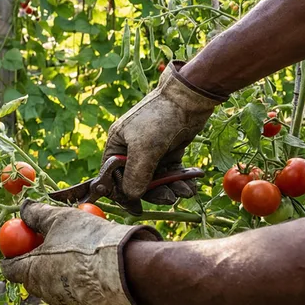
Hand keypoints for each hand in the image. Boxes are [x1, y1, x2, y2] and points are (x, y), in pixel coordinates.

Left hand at [0, 200, 164, 304]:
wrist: (126, 267)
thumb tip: (24, 207)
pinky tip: (90, 267)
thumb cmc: (87, 240)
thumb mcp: (60, 218)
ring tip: (73, 253)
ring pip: (52, 285)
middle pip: (31, 276)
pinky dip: (76, 282)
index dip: (12, 254)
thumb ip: (37, 214)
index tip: (20, 244)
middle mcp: (43, 291)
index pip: (9, 268)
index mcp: (31, 271)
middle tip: (49, 244)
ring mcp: (64, 303)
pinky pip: (73, 294)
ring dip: (56, 272)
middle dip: (36, 261)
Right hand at [103, 62, 223, 212]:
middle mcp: (132, 151)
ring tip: (185, 191)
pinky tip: (190, 186)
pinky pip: (171, 173)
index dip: (124, 193)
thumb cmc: (159, 118)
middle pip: (137, 182)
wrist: (189, 98)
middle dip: (154, 192)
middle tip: (169, 199)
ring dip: (170, 188)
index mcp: (117, 146)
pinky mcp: (169, 152)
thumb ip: (135, 174)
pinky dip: (179, 181)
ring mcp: (151, 152)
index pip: (114, 177)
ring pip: (157, 180)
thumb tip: (130, 197)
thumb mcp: (144, 148)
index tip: (136, 206)